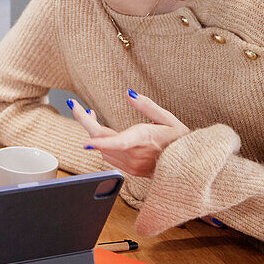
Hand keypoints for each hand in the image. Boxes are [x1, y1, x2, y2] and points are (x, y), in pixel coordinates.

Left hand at [69, 91, 190, 177]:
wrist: (189, 166)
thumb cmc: (180, 139)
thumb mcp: (168, 118)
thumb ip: (147, 106)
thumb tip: (128, 93)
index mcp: (144, 139)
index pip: (120, 142)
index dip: (101, 142)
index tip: (85, 142)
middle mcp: (135, 154)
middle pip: (101, 140)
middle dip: (85, 121)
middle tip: (74, 104)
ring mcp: (132, 165)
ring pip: (102, 149)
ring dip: (93, 132)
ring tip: (90, 113)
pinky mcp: (130, 170)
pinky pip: (108, 156)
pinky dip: (101, 143)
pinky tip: (103, 133)